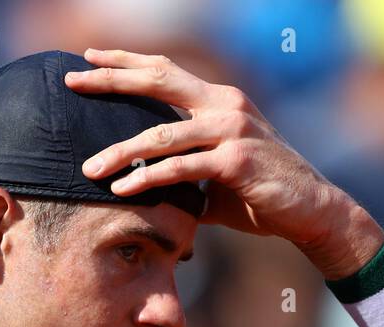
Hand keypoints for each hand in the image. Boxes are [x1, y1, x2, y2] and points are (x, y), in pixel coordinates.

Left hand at [64, 48, 383, 277]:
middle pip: (158, 80)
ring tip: (88, 168)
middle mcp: (224, 104)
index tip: (88, 59)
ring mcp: (232, 129)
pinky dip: (148, 178)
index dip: (127, 62)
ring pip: (161, 132)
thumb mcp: (216, 177)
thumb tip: (151, 192)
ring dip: (120, 150)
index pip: (166, 70)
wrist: (311, 211)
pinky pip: (182, 168)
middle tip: (72, 81)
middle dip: (111, 79)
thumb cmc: (262, 196)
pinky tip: (122, 189)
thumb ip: (184, 176)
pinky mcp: (236, 160)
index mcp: (219, 100)